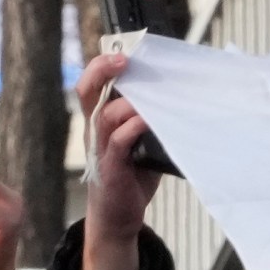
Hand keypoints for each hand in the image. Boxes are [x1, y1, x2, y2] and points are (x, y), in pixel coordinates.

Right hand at [74, 52, 161, 269]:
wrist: (118, 217)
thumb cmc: (131, 177)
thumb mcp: (141, 143)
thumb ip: (152, 121)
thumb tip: (181, 99)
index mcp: (101, 119)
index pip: (93, 83)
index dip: (102, 64)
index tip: (124, 52)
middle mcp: (94, 129)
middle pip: (88, 90)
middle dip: (103, 69)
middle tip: (125, 59)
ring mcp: (99, 148)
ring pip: (103, 113)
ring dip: (126, 100)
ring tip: (148, 92)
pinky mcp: (109, 167)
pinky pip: (117, 141)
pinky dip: (133, 127)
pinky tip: (149, 121)